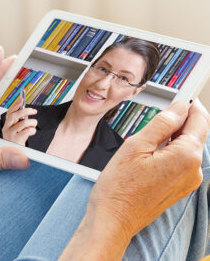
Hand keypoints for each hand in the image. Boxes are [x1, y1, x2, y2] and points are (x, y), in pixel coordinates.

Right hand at [2, 96, 37, 145]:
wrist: (16, 154)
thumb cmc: (18, 142)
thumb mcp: (18, 130)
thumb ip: (21, 121)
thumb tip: (27, 112)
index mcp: (7, 125)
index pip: (9, 112)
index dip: (15, 105)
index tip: (22, 99)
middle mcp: (6, 129)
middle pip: (15, 115)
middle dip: (26, 111)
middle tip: (34, 111)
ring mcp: (10, 134)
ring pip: (23, 123)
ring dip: (32, 122)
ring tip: (34, 124)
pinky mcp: (17, 140)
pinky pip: (27, 131)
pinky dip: (33, 130)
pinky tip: (32, 132)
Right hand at [59, 99, 209, 259]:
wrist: (113, 218)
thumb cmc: (120, 185)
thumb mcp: (137, 144)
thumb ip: (162, 123)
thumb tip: (179, 107)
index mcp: (186, 156)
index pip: (199, 120)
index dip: (190, 104)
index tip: (181, 94)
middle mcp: (194, 170)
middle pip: (194, 133)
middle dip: (179, 121)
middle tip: (155, 114)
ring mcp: (188, 181)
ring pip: (186, 146)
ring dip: (171, 136)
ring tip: (145, 139)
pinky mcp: (180, 188)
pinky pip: (180, 161)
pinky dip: (168, 150)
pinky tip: (148, 153)